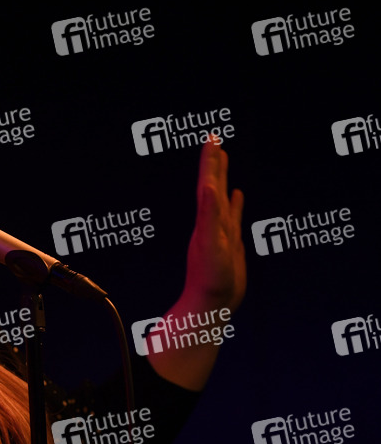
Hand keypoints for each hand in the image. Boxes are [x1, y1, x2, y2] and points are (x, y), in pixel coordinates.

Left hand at [182, 138, 245, 312]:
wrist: (212, 305)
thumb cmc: (210, 279)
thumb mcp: (211, 244)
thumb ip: (209, 216)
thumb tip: (209, 187)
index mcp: (206, 220)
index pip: (207, 183)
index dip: (210, 161)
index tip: (211, 138)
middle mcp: (211, 222)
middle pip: (212, 184)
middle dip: (214, 161)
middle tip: (215, 138)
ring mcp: (221, 232)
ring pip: (222, 197)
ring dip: (222, 177)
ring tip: (224, 158)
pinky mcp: (231, 243)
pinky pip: (233, 217)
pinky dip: (235, 203)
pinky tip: (237, 195)